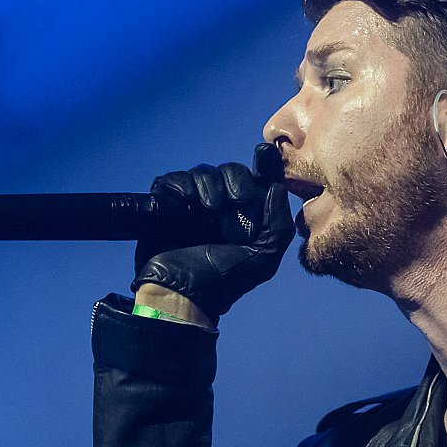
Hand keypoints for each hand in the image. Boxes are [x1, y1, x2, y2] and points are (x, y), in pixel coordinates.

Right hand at [132, 143, 293, 323]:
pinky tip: (191, 203)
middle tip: (238, 200)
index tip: (266, 153)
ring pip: (204, 172)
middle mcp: (222, 205)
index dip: (264, 163)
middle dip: (237, 179)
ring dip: (211, 185)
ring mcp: (193, 203)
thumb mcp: (264, 257)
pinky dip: (183, 185)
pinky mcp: (168, 204)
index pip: (257, 178)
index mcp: (247, 214)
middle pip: (231, 170)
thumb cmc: (225, 280)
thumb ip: (278, 223)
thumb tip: (276, 187)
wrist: (184, 293)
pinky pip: (174, 180)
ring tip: (212, 209)